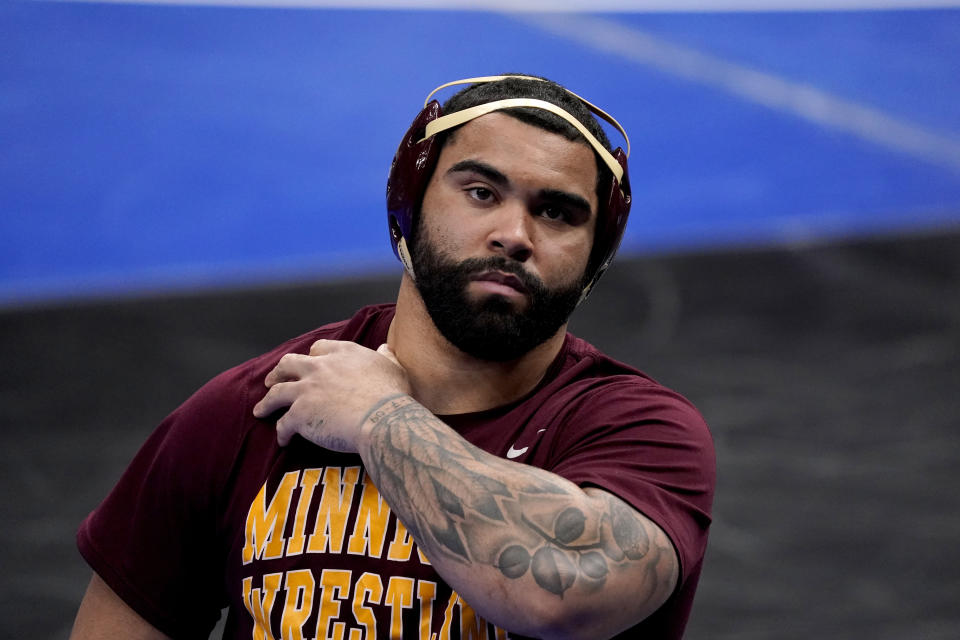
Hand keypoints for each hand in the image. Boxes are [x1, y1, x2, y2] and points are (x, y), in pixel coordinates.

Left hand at [252, 340, 410, 450]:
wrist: (382, 419)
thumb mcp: (393, 368)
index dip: (313, 356)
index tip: (311, 361)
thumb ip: (387, 357)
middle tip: (272, 380)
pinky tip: (282, 441)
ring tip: (260, 410)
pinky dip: (280, 433)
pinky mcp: (300, 415)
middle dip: (278, 372)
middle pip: (289, 364)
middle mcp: (320, 368)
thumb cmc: (393, 396)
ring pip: (276, 394)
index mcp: (343, 354)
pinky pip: (283, 425)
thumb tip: (385, 349)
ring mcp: (307, 391)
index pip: (319, 348)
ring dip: (267, 402)